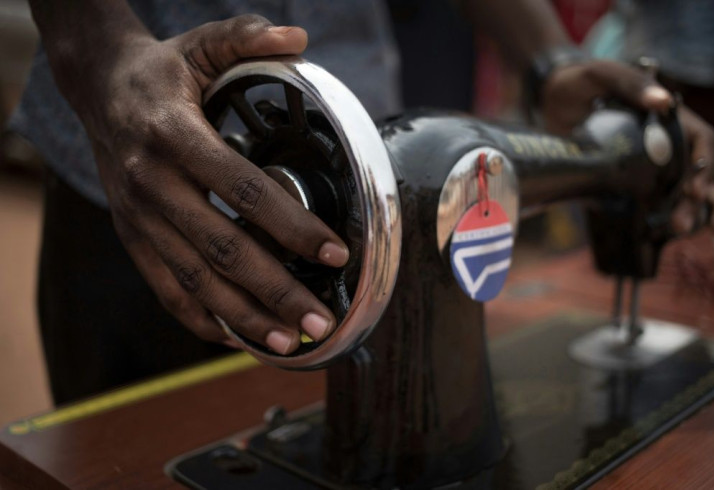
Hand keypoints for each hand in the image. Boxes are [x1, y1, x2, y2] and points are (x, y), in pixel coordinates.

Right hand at [57, 15, 348, 353]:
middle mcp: (153, 183)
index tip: (334, 253)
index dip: (292, 225)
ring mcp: (139, 217)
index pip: (243, 190)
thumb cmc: (163, 73)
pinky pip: (164, 288)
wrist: (97, 90)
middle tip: (319, 319)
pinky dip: (200, 317)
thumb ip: (244, 37)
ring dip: (243, 317)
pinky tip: (236, 337)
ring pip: (194, 280)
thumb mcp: (201, 44)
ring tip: (288, 342)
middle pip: (222, 249)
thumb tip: (295, 39)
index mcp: (175, 135)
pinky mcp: (132, 237)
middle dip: (275, 290)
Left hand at [542, 59, 713, 235]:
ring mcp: (645, 160)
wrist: (547, 98)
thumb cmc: (578, 81)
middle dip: (696, 199)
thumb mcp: (603, 75)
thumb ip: (631, 84)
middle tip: (683, 223)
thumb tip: (663, 101)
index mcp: (668, 116)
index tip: (693, 189)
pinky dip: (658, 214)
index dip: (703, 164)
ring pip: (677, 189)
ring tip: (680, 230)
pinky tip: (662, 232)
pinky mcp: (624, 176)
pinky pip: (648, 197)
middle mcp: (663, 140)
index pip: (701, 141)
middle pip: (693, 172)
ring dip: (685, 211)